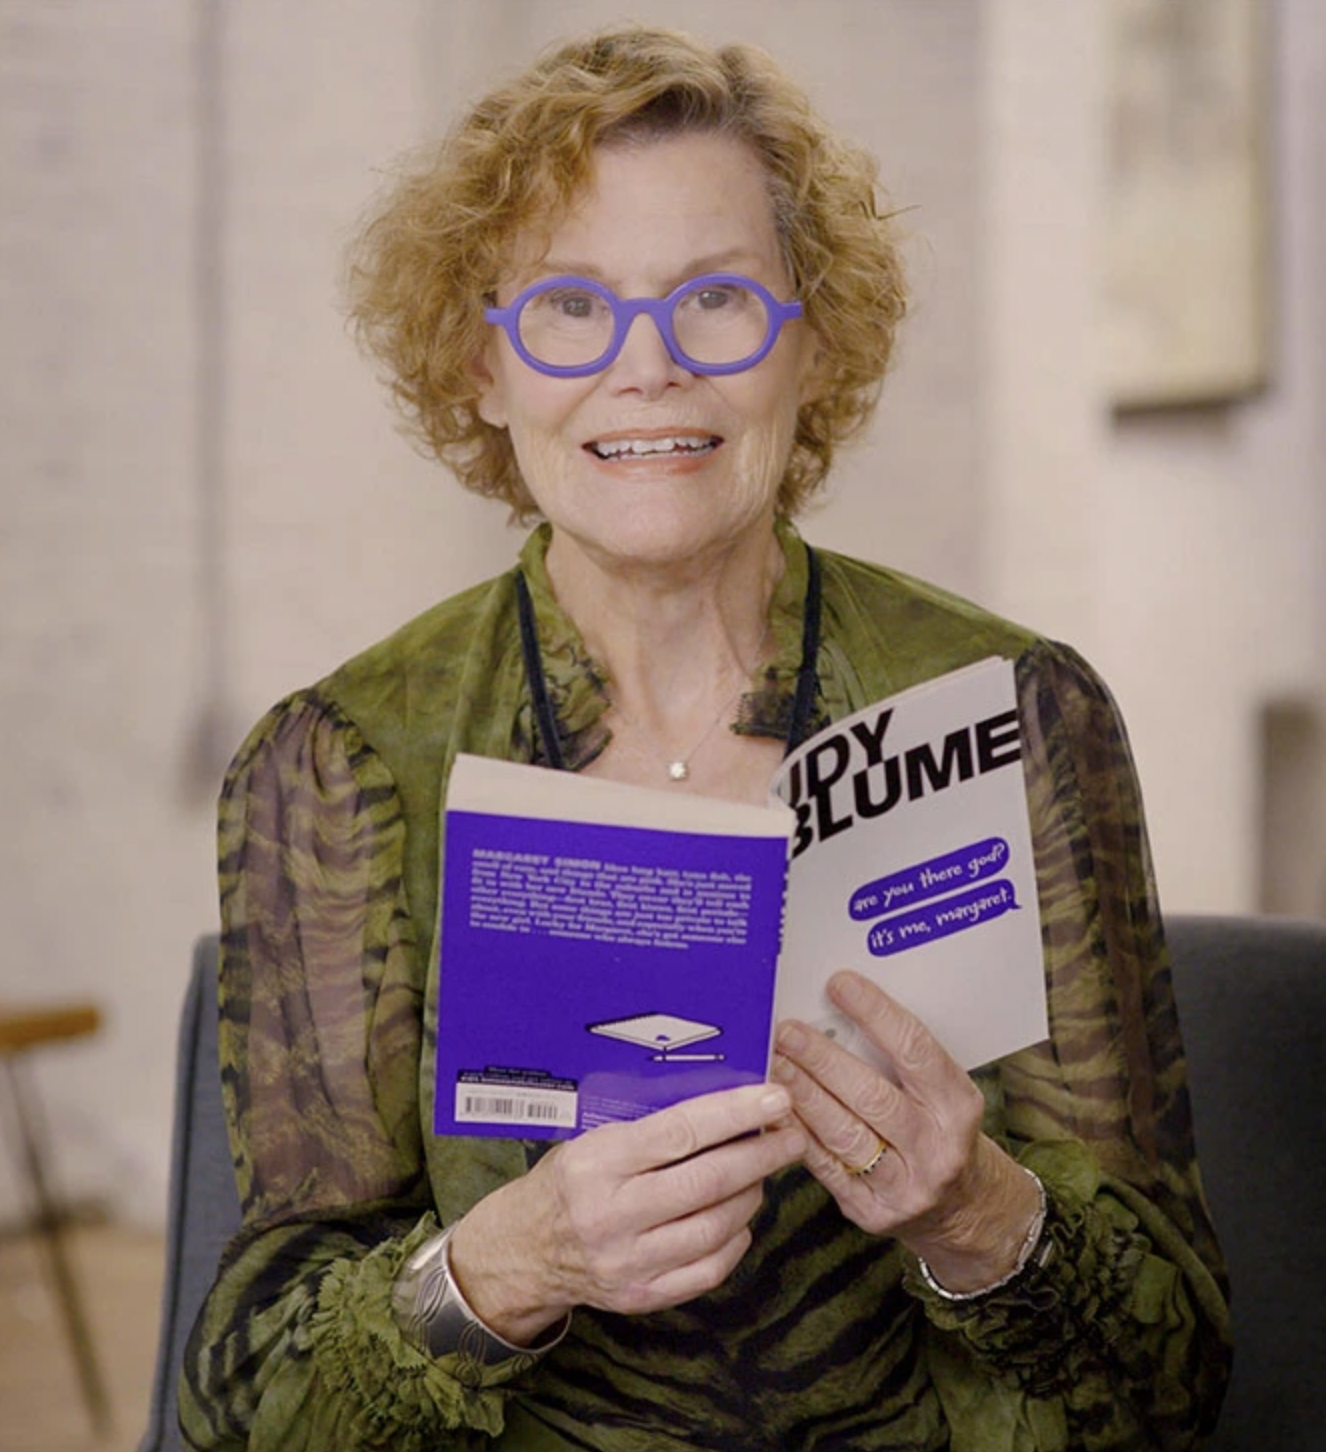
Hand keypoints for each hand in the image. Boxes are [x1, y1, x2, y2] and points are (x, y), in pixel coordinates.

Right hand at [447, 1082, 803, 1343]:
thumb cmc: (568, 1180)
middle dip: (761, 1155)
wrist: (526, 1250)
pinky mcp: (643, 1296)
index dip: (736, 1114)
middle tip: (791, 1135)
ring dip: (752, 1194)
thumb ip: (651, 1127)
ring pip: (716, 1226)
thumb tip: (726, 1105)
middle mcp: (613, 1215)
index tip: (775, 1098)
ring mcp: (629, 1262)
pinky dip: (735, 1239)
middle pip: (708, 1181)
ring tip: (762, 1173)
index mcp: (598, 1163)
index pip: (681, 1132)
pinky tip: (739, 1216)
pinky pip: (709, 1268)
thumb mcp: (593, 1138)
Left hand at [772, 970, 1040, 1294]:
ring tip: (774, 1061)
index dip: (875, 1013)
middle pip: (872, 1096)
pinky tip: (774, 1107)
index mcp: (958, 1107)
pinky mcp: (872, 1213)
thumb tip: (836, 1011)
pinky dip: (797, 1133)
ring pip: (844, 1134)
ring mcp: (905, 1188)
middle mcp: (935, 1149)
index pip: (915, 1051)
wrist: (964, 1209)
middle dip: (823, 1059)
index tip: (838, 984)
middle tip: (787, 1029)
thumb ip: (900, 1061)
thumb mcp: (942, 1093)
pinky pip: (826, 1168)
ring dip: (803, 1094)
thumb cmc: (940, 1130)